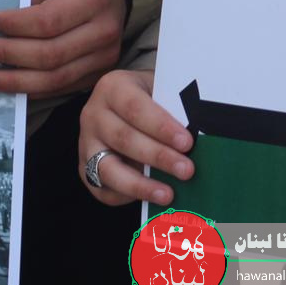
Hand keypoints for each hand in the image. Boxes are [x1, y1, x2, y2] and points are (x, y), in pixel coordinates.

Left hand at [0, 0, 126, 96]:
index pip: (48, 20)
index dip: (15, 26)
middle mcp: (104, 31)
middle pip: (50, 54)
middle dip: (9, 54)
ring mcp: (104, 58)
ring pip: (54, 79)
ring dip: (15, 81)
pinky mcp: (97, 75)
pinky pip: (60, 89)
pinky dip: (31, 89)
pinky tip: (8, 86)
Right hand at [78, 69, 193, 205]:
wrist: (123, 103)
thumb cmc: (149, 99)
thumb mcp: (158, 90)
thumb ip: (173, 107)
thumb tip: (200, 134)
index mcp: (112, 87)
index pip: (135, 107)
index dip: (161, 126)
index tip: (187, 142)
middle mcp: (93, 114)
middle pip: (124, 139)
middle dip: (158, 157)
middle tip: (187, 170)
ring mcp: (85, 143)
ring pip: (108, 169)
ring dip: (141, 185)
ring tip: (168, 194)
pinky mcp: (85, 169)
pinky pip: (101, 190)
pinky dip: (125, 197)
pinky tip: (148, 197)